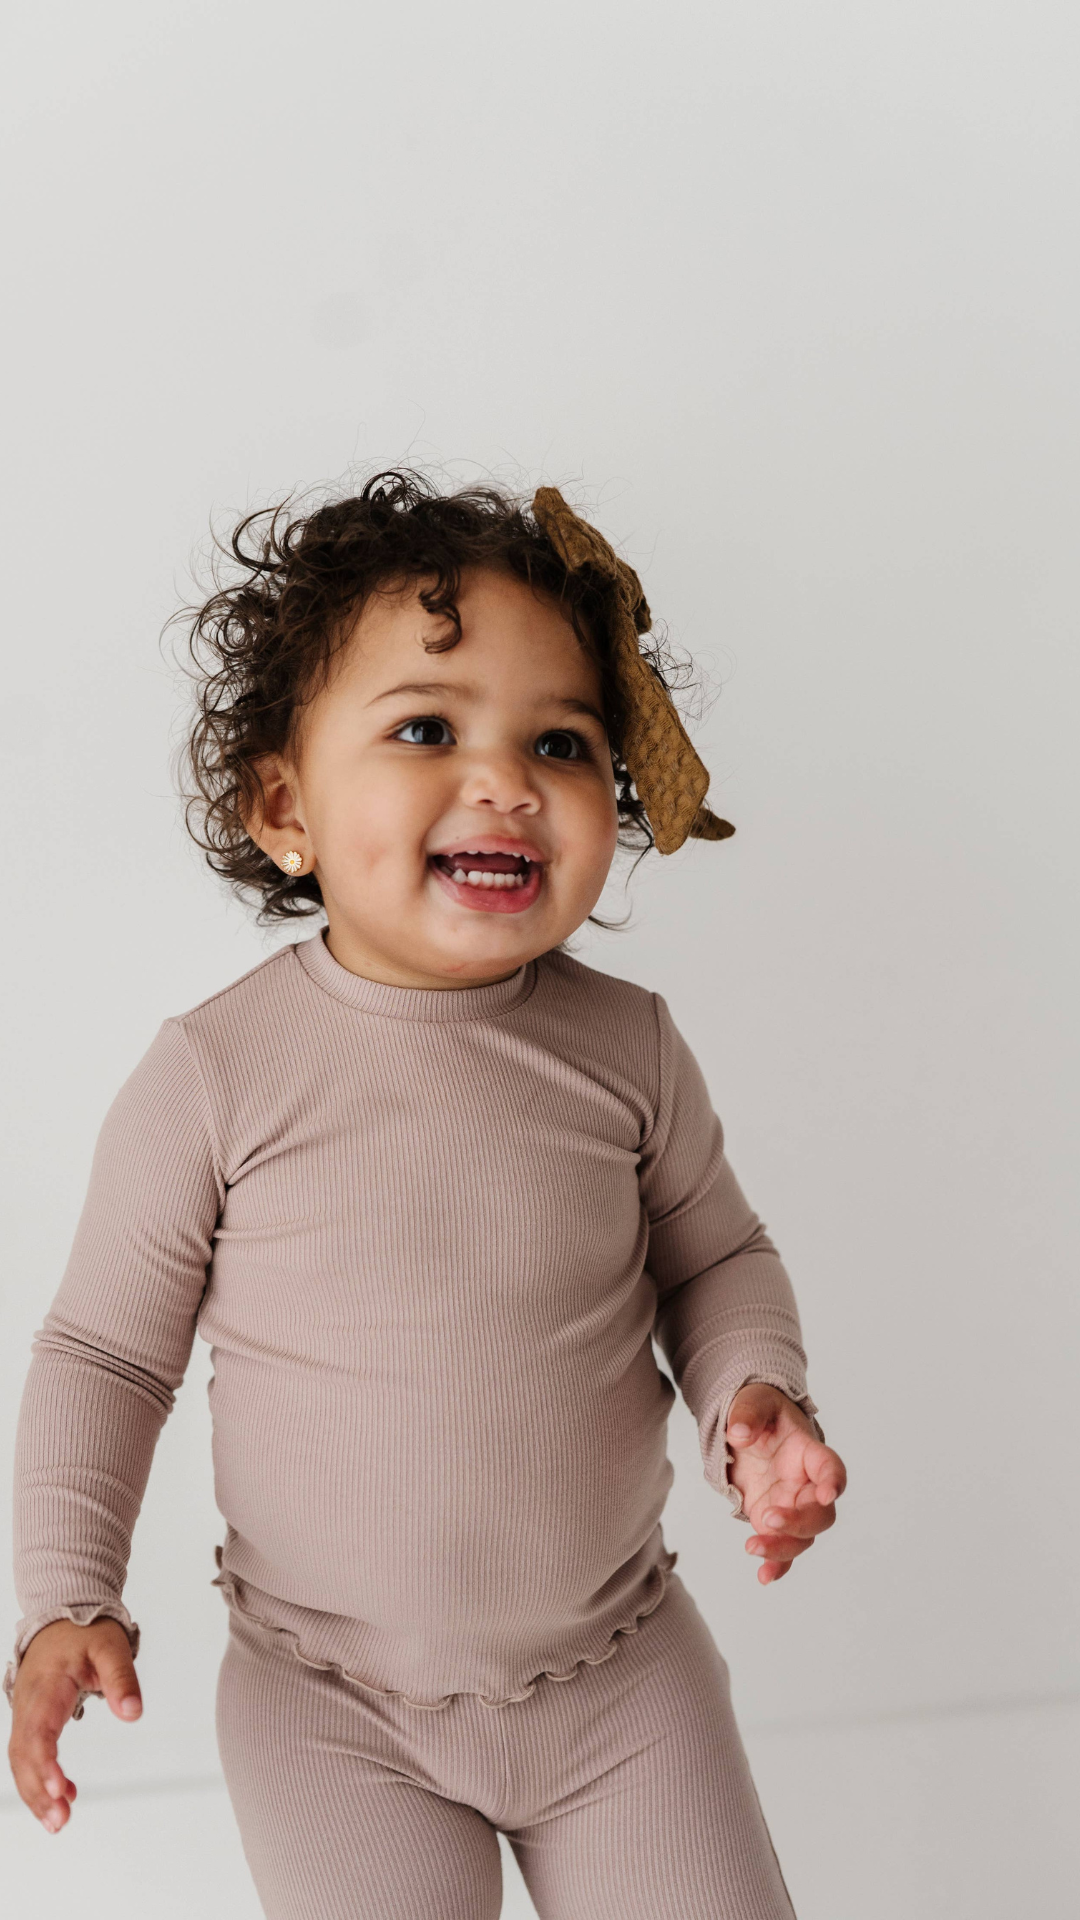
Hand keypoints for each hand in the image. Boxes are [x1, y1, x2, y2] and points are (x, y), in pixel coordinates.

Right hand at [7, 1617, 141, 1831]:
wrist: (63, 1614)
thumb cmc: (86, 1630)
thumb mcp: (111, 1647)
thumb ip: (122, 1679)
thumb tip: (133, 1713)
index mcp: (46, 1688)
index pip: (37, 1732)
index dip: (44, 1764)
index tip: (58, 1788)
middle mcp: (28, 1704)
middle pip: (22, 1755)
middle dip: (37, 1791)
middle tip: (60, 1820)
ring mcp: (25, 1713)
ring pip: (21, 1760)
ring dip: (36, 1792)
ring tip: (59, 1820)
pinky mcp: (31, 1719)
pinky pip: (28, 1754)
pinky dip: (40, 1778)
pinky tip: (63, 1793)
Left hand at [726, 1382, 846, 1585]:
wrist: (752, 1429)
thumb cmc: (762, 1412)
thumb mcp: (753, 1400)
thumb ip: (747, 1414)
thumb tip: (740, 1434)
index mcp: (808, 1452)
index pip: (830, 1467)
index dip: (832, 1481)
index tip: (827, 1494)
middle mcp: (807, 1485)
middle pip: (821, 1514)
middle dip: (800, 1522)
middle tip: (769, 1518)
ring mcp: (793, 1507)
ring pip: (803, 1538)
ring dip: (782, 1548)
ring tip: (751, 1546)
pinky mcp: (775, 1522)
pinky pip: (783, 1550)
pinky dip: (777, 1565)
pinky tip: (764, 1576)